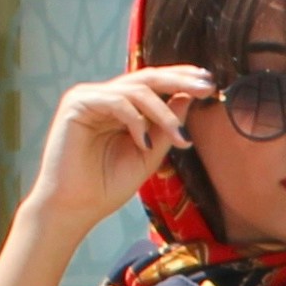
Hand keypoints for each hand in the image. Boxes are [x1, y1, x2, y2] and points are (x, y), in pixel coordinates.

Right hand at [21, 66, 215, 248]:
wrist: (75, 208)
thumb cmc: (107, 185)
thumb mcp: (148, 155)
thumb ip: (165, 128)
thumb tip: (187, 98)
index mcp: (122, 107)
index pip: (154, 84)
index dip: (181, 80)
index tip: (210, 85)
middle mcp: (106, 96)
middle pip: (147, 77)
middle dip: (180, 80)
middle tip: (206, 87)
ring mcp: (90, 97)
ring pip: (136, 90)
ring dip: (163, 113)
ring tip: (179, 137)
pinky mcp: (77, 104)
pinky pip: (115, 101)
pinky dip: (135, 120)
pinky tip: (143, 143)